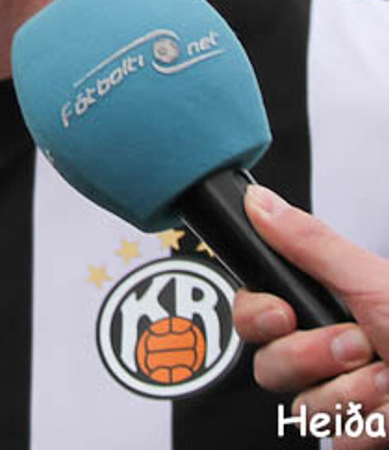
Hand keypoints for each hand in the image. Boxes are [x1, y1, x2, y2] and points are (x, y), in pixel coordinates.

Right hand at [233, 184, 388, 446]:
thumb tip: (260, 201)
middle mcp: (328, 349)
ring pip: (302, 405)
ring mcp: (344, 395)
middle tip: (357, 345)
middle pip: (269, 362)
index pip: (255, 310)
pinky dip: (369, 428)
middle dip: (315, 357)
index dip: (259, 315)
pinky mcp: (359, 435)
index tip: (283, 315)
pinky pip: (335, 439)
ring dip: (354, 394)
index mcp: (326, 304)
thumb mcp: (372, 281)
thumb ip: (310, 242)